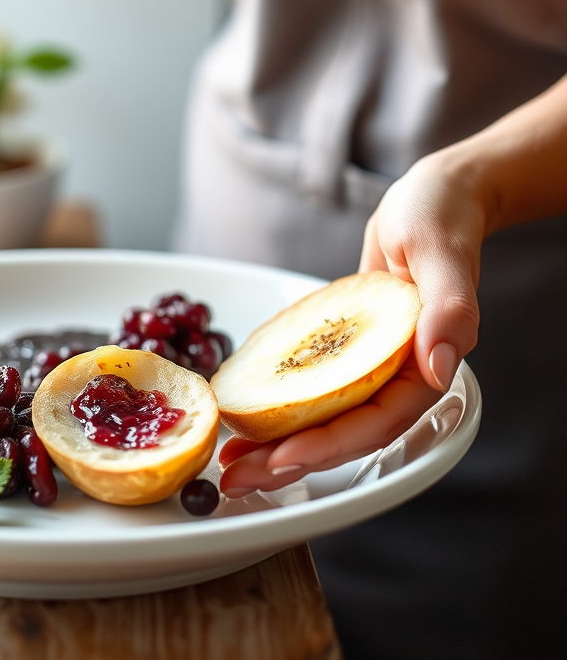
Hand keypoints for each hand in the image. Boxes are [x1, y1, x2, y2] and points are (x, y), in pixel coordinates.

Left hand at [219, 152, 485, 496]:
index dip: (329, 447)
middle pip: (341, 433)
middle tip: (235, 479)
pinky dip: (279, 401)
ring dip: (277, 442)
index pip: (376, 423)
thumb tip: (440, 365)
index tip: (281, 460)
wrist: (431, 201)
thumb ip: (450, 308)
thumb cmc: (441, 217)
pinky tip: (243, 410)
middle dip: (288, 460)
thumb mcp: (443, 254)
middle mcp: (397, 375)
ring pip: (322, 416)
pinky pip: (311, 384)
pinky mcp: (346, 350)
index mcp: (425, 367)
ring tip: (230, 461)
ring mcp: (369, 365)